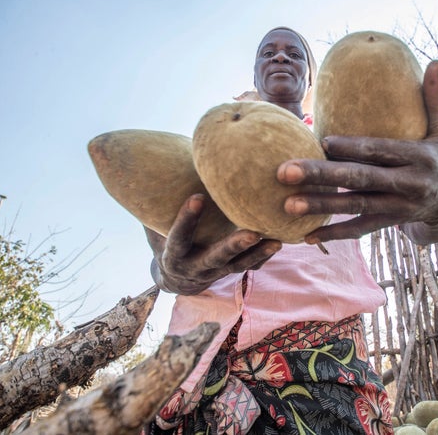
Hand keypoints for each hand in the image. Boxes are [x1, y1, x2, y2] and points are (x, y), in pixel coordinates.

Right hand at [145, 194, 281, 294]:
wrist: (176, 276)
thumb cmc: (166, 237)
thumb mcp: (156, 226)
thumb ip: (160, 205)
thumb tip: (157, 161)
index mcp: (173, 255)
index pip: (178, 238)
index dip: (186, 219)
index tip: (197, 197)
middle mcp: (194, 267)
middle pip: (215, 258)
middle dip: (233, 246)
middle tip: (252, 232)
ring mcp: (215, 272)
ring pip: (237, 265)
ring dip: (258, 253)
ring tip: (277, 241)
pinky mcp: (231, 271)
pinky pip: (249, 267)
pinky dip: (264, 257)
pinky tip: (281, 242)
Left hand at [276, 60, 437, 244]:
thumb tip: (436, 62)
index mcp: (420, 156)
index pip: (381, 150)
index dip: (353, 148)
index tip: (322, 142)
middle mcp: (409, 184)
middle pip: (360, 180)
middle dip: (321, 176)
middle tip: (285, 171)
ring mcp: (398, 208)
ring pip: (356, 207)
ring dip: (321, 206)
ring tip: (288, 204)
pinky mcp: (389, 222)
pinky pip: (360, 230)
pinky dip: (334, 234)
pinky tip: (307, 236)